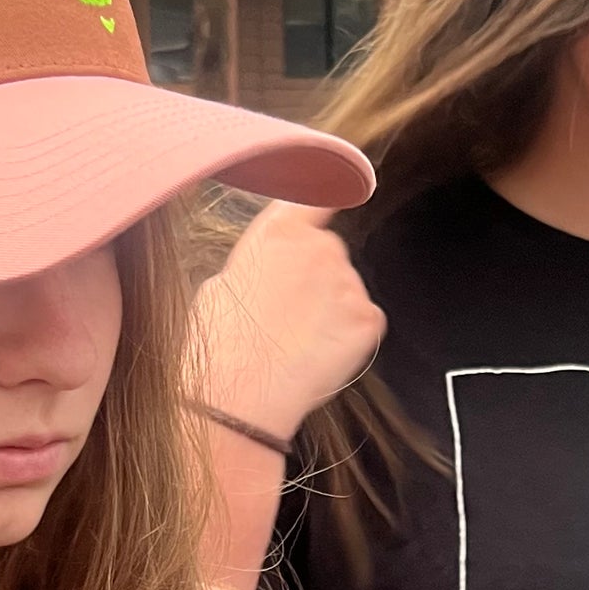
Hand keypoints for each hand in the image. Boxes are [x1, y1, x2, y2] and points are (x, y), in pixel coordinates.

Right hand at [189, 203, 386, 442]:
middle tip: (286, 315)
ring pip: (346, 290)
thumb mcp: (222, 283)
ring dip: (330, 309)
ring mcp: (349, 283)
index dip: (324, 196)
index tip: (333, 194)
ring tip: (296, 341)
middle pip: (329, 251)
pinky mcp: (369, 320)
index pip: (315, 195)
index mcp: (279, 231)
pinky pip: (364, 321)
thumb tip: (272, 268)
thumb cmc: (219, 344)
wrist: (240, 395)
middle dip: (315, 277)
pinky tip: (316, 354)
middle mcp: (321, 247)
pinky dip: (348, 337)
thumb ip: (259, 261)